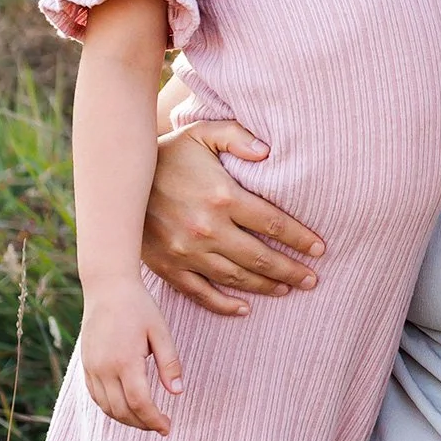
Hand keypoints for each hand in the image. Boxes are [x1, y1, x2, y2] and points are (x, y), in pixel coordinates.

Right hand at [80, 284, 183, 433]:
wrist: (107, 287)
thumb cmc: (138, 306)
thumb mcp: (160, 331)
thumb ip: (169, 363)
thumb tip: (177, 393)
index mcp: (126, 361)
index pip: (140, 404)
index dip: (154, 420)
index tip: (168, 427)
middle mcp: (105, 368)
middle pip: (122, 411)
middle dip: (142, 424)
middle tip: (161, 425)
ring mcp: (92, 367)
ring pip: (107, 407)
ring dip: (126, 419)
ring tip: (145, 419)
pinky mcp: (86, 365)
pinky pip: (96, 396)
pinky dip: (110, 408)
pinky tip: (125, 407)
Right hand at [141, 118, 323, 314]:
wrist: (119, 181)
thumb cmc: (169, 153)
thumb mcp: (203, 133)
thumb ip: (238, 136)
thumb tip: (269, 152)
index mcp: (222, 197)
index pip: (274, 224)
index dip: (301, 238)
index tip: (320, 249)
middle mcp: (207, 229)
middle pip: (261, 257)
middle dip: (292, 270)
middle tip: (313, 279)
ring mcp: (187, 253)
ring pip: (237, 278)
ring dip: (267, 287)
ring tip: (289, 289)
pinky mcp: (169, 267)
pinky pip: (202, 293)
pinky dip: (225, 304)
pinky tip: (245, 308)